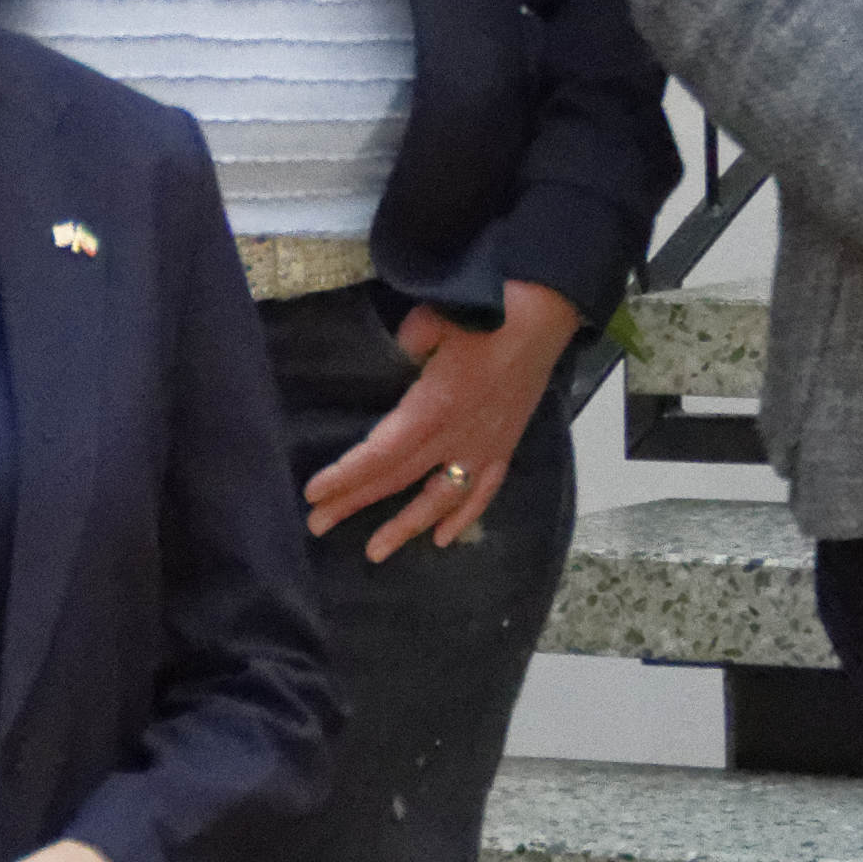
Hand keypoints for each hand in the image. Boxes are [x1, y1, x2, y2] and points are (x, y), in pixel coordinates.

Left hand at [306, 284, 582, 562]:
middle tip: (317, 524)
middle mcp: (459, 435)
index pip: (383, 451)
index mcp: (436, 406)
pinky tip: (442, 540)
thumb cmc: (493, 310)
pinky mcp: (505, 445)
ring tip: (375, 551)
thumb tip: (403, 350)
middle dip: (356, 502)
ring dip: (406, 526)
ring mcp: (485, 445)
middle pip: (399, 478)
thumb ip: (413, 338)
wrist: (549, 315)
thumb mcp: (441, 316)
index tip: (314, 492)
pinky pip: (484, 492)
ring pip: (441, 498)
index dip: (348, 475)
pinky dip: (464, 517)